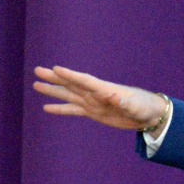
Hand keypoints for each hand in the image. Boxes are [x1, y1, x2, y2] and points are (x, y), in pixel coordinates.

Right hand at [33, 65, 166, 130]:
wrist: (148, 114)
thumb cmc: (143, 107)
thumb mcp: (135, 106)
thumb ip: (123, 102)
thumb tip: (113, 95)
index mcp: (104, 89)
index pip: (84, 81)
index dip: (70, 75)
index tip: (56, 68)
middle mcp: (95, 94)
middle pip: (71, 84)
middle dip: (54, 78)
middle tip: (37, 70)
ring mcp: (92, 102)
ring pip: (68, 95)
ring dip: (52, 90)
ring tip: (35, 84)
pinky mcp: (93, 112)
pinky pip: (73, 110)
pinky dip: (60, 108)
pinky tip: (46, 107)